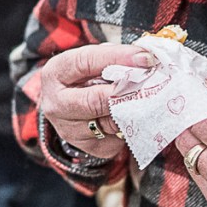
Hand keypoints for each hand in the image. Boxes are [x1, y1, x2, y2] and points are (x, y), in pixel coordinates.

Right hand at [40, 44, 155, 158]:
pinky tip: (134, 115)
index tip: (146, 58)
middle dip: (126, 91)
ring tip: (149, 97)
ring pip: (110, 122)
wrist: (66, 106)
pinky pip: (117, 138)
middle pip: (94, 101)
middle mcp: (56, 105)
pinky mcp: (88, 148)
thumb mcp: (89, 61)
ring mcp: (69, 130)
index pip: (86, 62)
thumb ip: (112, 58)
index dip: (118, 58)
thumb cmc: (83, 77)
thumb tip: (145, 59)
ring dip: (133, 110)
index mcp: (55, 74)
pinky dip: (130, 126)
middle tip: (151, 83)